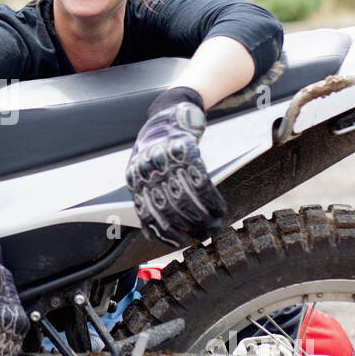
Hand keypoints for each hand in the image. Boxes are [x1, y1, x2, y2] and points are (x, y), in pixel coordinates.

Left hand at [126, 88, 226, 245]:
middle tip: (203, 235)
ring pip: (186, 196)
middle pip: (169, 207)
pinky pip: (201, 180)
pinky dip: (212, 198)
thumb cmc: (156, 148)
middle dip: (188, 225)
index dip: (164, 232)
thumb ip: (146, 196)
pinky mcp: (186, 150)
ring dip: (203, 215)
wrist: (168, 113)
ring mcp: (166, 159)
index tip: (180, 242)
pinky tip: (220, 208)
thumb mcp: (142, 171)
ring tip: (214, 225)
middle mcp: (147, 169)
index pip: (147, 213)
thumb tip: (155, 232)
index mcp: (134, 178)